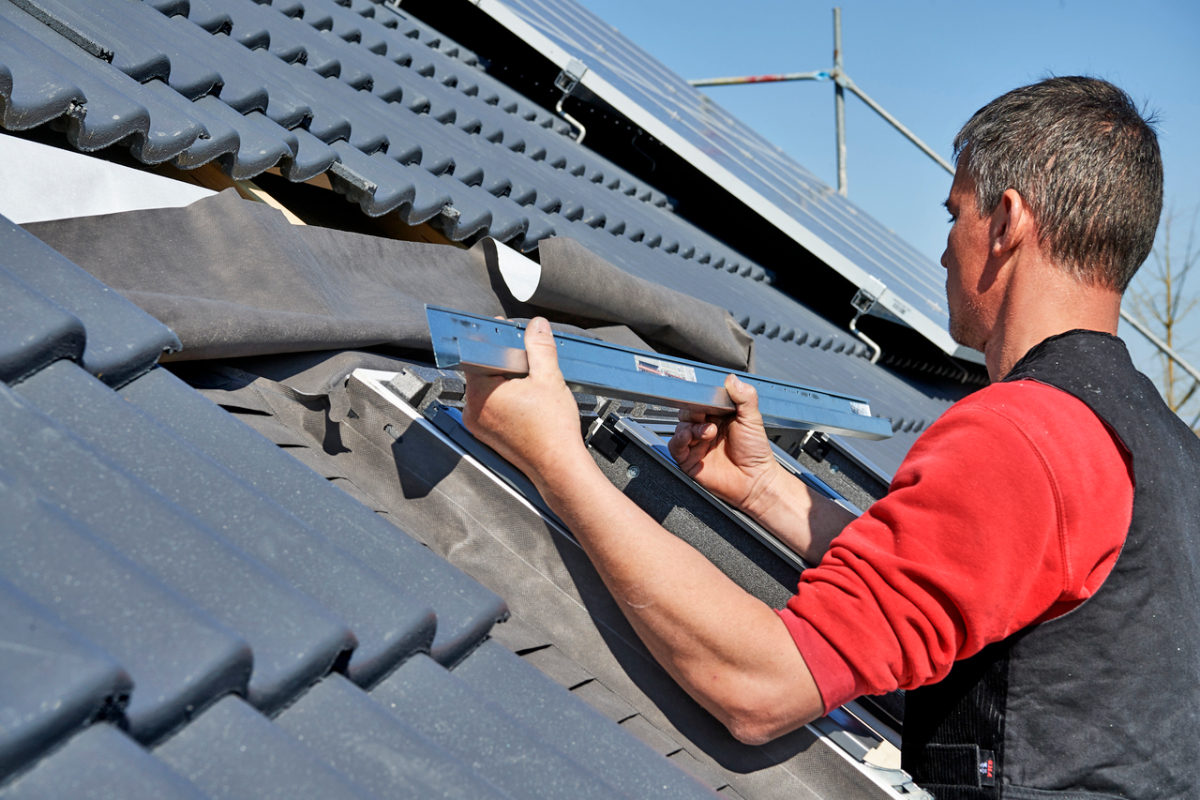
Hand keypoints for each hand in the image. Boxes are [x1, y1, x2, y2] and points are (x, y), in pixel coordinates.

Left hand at [462, 317, 592, 486]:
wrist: (559, 466)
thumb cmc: (552, 432)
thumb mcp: (549, 378)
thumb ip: (540, 347)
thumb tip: (537, 327)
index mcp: (481, 393)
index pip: (478, 354)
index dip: (494, 339)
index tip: (505, 332)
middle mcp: (473, 410)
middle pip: (483, 371)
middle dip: (505, 362)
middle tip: (528, 365)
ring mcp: (479, 424)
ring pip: (489, 390)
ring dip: (507, 382)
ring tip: (531, 389)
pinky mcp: (488, 434)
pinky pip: (492, 407)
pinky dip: (507, 400)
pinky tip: (528, 404)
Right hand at [668, 374, 783, 516]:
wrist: (755, 481)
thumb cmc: (756, 453)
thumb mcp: (752, 419)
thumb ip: (744, 398)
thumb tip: (733, 379)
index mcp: (719, 416)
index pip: (703, 401)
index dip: (701, 398)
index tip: (704, 397)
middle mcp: (705, 428)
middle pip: (688, 412)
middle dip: (693, 411)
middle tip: (704, 415)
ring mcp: (696, 444)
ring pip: (680, 426)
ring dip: (690, 426)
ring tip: (707, 431)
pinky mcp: (689, 459)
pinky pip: (675, 446)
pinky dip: (679, 439)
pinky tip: (690, 437)